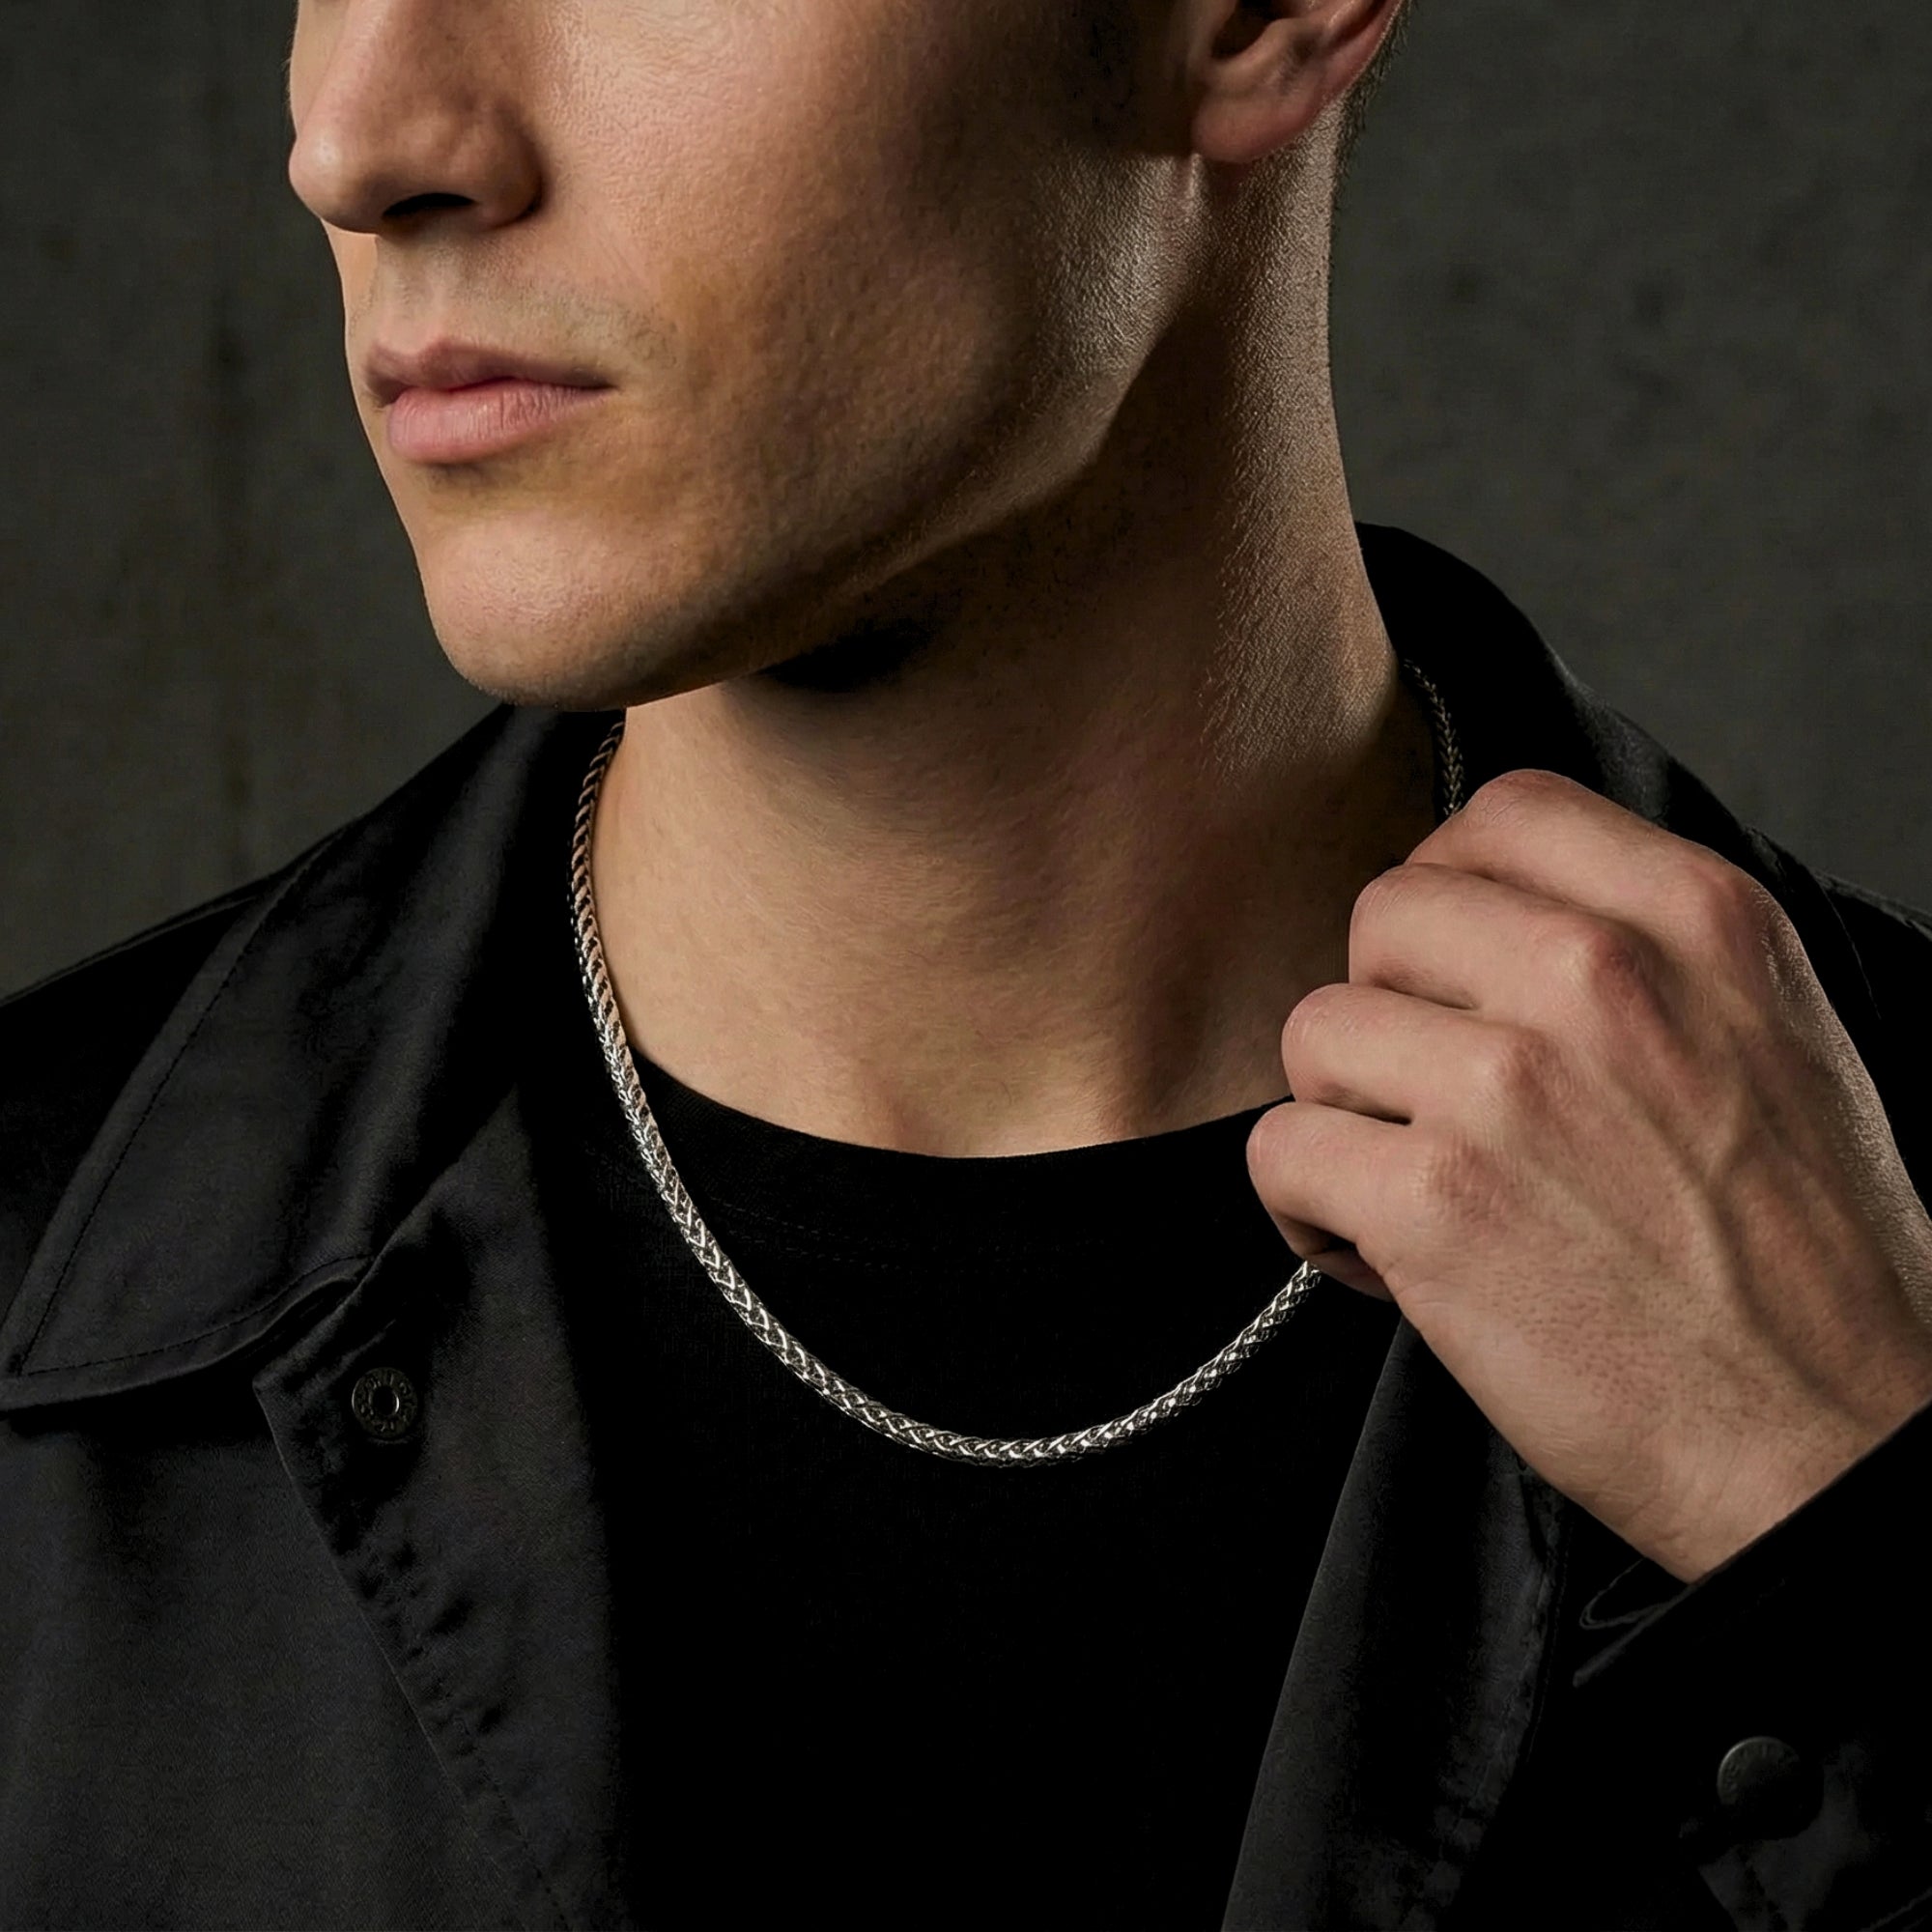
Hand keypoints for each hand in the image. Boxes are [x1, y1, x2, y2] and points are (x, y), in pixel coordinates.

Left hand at [1245, 767, 1931, 1581]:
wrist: (1837, 1442)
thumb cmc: (1802, 1258)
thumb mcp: (1768, 1035)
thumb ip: (1640, 948)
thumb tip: (1490, 916)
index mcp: (1698, 919)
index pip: (1501, 812)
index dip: (1450, 893)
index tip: (1452, 974)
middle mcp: (1601, 978)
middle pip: (1384, 912)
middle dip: (1388, 1007)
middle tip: (1431, 1100)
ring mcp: (1510, 1087)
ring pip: (1315, 1028)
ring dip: (1341, 1112)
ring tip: (1411, 1187)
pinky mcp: (1436, 1202)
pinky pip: (1279, 1147)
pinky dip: (1307, 1209)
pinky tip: (1377, 1255)